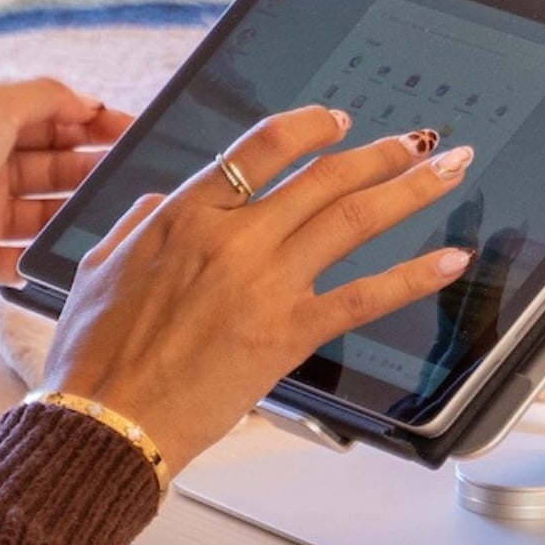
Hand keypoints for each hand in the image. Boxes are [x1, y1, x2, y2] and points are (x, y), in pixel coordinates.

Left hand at [0, 80, 130, 305]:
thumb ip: (44, 97)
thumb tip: (85, 102)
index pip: (49, 121)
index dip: (88, 123)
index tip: (128, 131)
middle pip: (52, 166)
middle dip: (90, 167)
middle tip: (128, 173)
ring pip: (44, 213)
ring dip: (76, 212)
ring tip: (111, 212)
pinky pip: (22, 259)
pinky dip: (46, 258)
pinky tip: (75, 251)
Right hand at [43, 106, 475, 476]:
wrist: (107, 422)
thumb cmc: (94, 358)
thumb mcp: (96, 268)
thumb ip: (136, 224)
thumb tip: (158, 201)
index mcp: (182, 214)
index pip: (261, 146)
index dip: (309, 126)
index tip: (336, 122)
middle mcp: (232, 238)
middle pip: (323, 175)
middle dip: (380, 152)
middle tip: (417, 142)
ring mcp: (265, 283)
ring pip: (353, 218)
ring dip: (410, 189)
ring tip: (448, 172)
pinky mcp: (287, 333)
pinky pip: (364, 295)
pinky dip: (413, 276)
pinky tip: (449, 261)